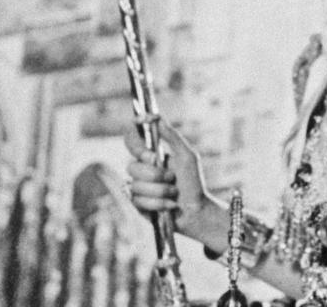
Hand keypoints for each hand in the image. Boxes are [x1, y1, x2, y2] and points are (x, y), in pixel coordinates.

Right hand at [124, 120, 209, 238]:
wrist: (195, 211)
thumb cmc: (193, 182)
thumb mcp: (187, 156)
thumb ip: (172, 136)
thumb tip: (156, 117)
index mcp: (151, 153)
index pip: (131, 139)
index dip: (135, 140)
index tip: (149, 148)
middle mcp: (141, 168)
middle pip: (131, 166)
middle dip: (155, 175)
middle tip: (171, 177)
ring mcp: (137, 186)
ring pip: (136, 185)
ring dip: (160, 191)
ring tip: (173, 193)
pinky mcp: (136, 204)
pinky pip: (138, 201)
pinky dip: (158, 204)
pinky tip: (169, 205)